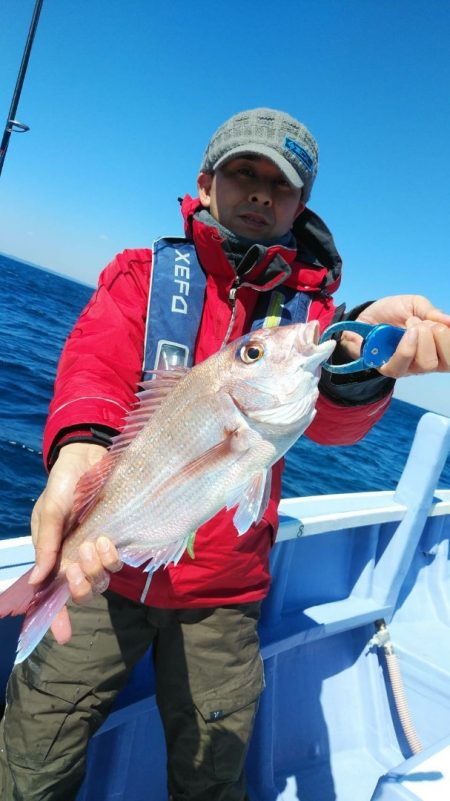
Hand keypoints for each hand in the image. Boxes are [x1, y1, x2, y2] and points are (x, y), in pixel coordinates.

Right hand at [30, 442, 121, 642]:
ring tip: (93, 544)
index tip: (64, 635)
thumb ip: (46, 544)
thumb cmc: (63, 485)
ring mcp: (98, 551)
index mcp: (54, 556)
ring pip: (101, 581)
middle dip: (80, 587)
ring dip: (95, 569)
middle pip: (83, 593)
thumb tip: (38, 581)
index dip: (58, 618)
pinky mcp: (117, 540)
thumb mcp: (50, 511)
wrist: (89, 457)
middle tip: (75, 567)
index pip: (54, 594)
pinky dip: (112, 558)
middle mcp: (76, 559)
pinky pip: (118, 563)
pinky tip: (107, 542)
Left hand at [341, 295, 449, 377]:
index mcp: (437, 350)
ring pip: (425, 364)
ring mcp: (406, 368)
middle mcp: (424, 363)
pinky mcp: (387, 368)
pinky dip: (405, 347)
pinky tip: (404, 332)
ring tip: (409, 325)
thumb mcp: (416, 305)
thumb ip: (432, 313)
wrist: (367, 314)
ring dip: (420, 339)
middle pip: (442, 363)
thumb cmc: (395, 312)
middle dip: (435, 336)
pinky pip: (399, 366)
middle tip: (422, 323)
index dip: (449, 339)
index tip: (439, 323)